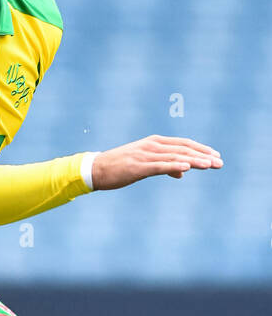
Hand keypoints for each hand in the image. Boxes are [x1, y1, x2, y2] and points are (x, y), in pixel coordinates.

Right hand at [91, 136, 222, 188]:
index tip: (216, 156)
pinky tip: (187, 168)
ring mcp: (145, 155)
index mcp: (155, 143)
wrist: (95, 169)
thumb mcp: (145, 165)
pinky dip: (174, 166)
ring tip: (210, 165)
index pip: (184, 144)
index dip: (201, 149)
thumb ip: (165, 166)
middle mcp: (152, 146)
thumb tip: (182, 173)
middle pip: (183, 149)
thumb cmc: (120, 167)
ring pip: (175, 156)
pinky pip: (159, 166)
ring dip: (194, 161)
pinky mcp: (138, 166)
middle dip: (203, 156)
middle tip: (220, 163)